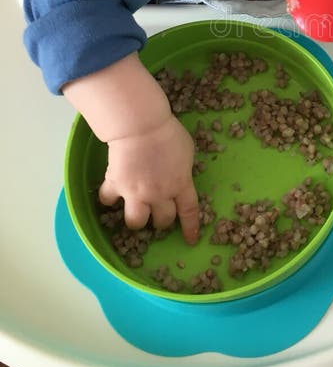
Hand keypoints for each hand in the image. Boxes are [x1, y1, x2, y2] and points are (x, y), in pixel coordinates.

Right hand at [98, 115, 199, 243]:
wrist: (141, 127)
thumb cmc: (168, 133)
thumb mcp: (187, 151)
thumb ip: (183, 169)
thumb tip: (179, 174)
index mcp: (180, 184)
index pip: (189, 212)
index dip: (190, 227)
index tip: (190, 240)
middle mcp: (159, 194)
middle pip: (162, 221)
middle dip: (162, 220)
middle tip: (158, 214)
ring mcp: (136, 193)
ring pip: (135, 221)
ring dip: (136, 219)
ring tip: (135, 210)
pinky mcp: (116, 185)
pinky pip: (108, 200)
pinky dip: (109, 198)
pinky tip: (110, 194)